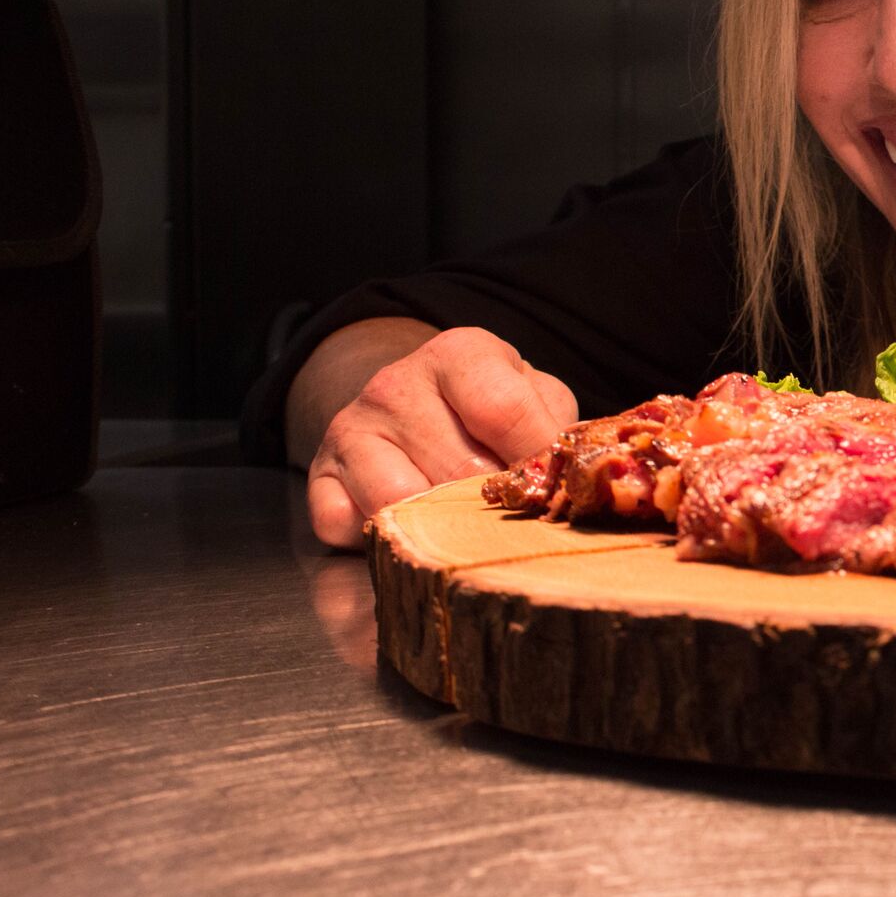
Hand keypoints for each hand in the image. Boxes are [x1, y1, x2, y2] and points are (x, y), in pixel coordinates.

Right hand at [302, 326, 577, 548]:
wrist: (409, 403)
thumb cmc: (490, 409)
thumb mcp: (535, 399)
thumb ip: (556, 429)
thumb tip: (574, 478)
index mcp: (460, 354)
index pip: (503, 410)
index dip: (535, 459)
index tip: (552, 488)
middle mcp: (396, 384)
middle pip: (457, 469)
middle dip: (494, 505)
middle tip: (512, 516)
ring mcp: (351, 429)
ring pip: (401, 503)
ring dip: (441, 527)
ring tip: (466, 524)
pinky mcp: (321, 475)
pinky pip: (350, 526)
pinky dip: (385, 541)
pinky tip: (412, 526)